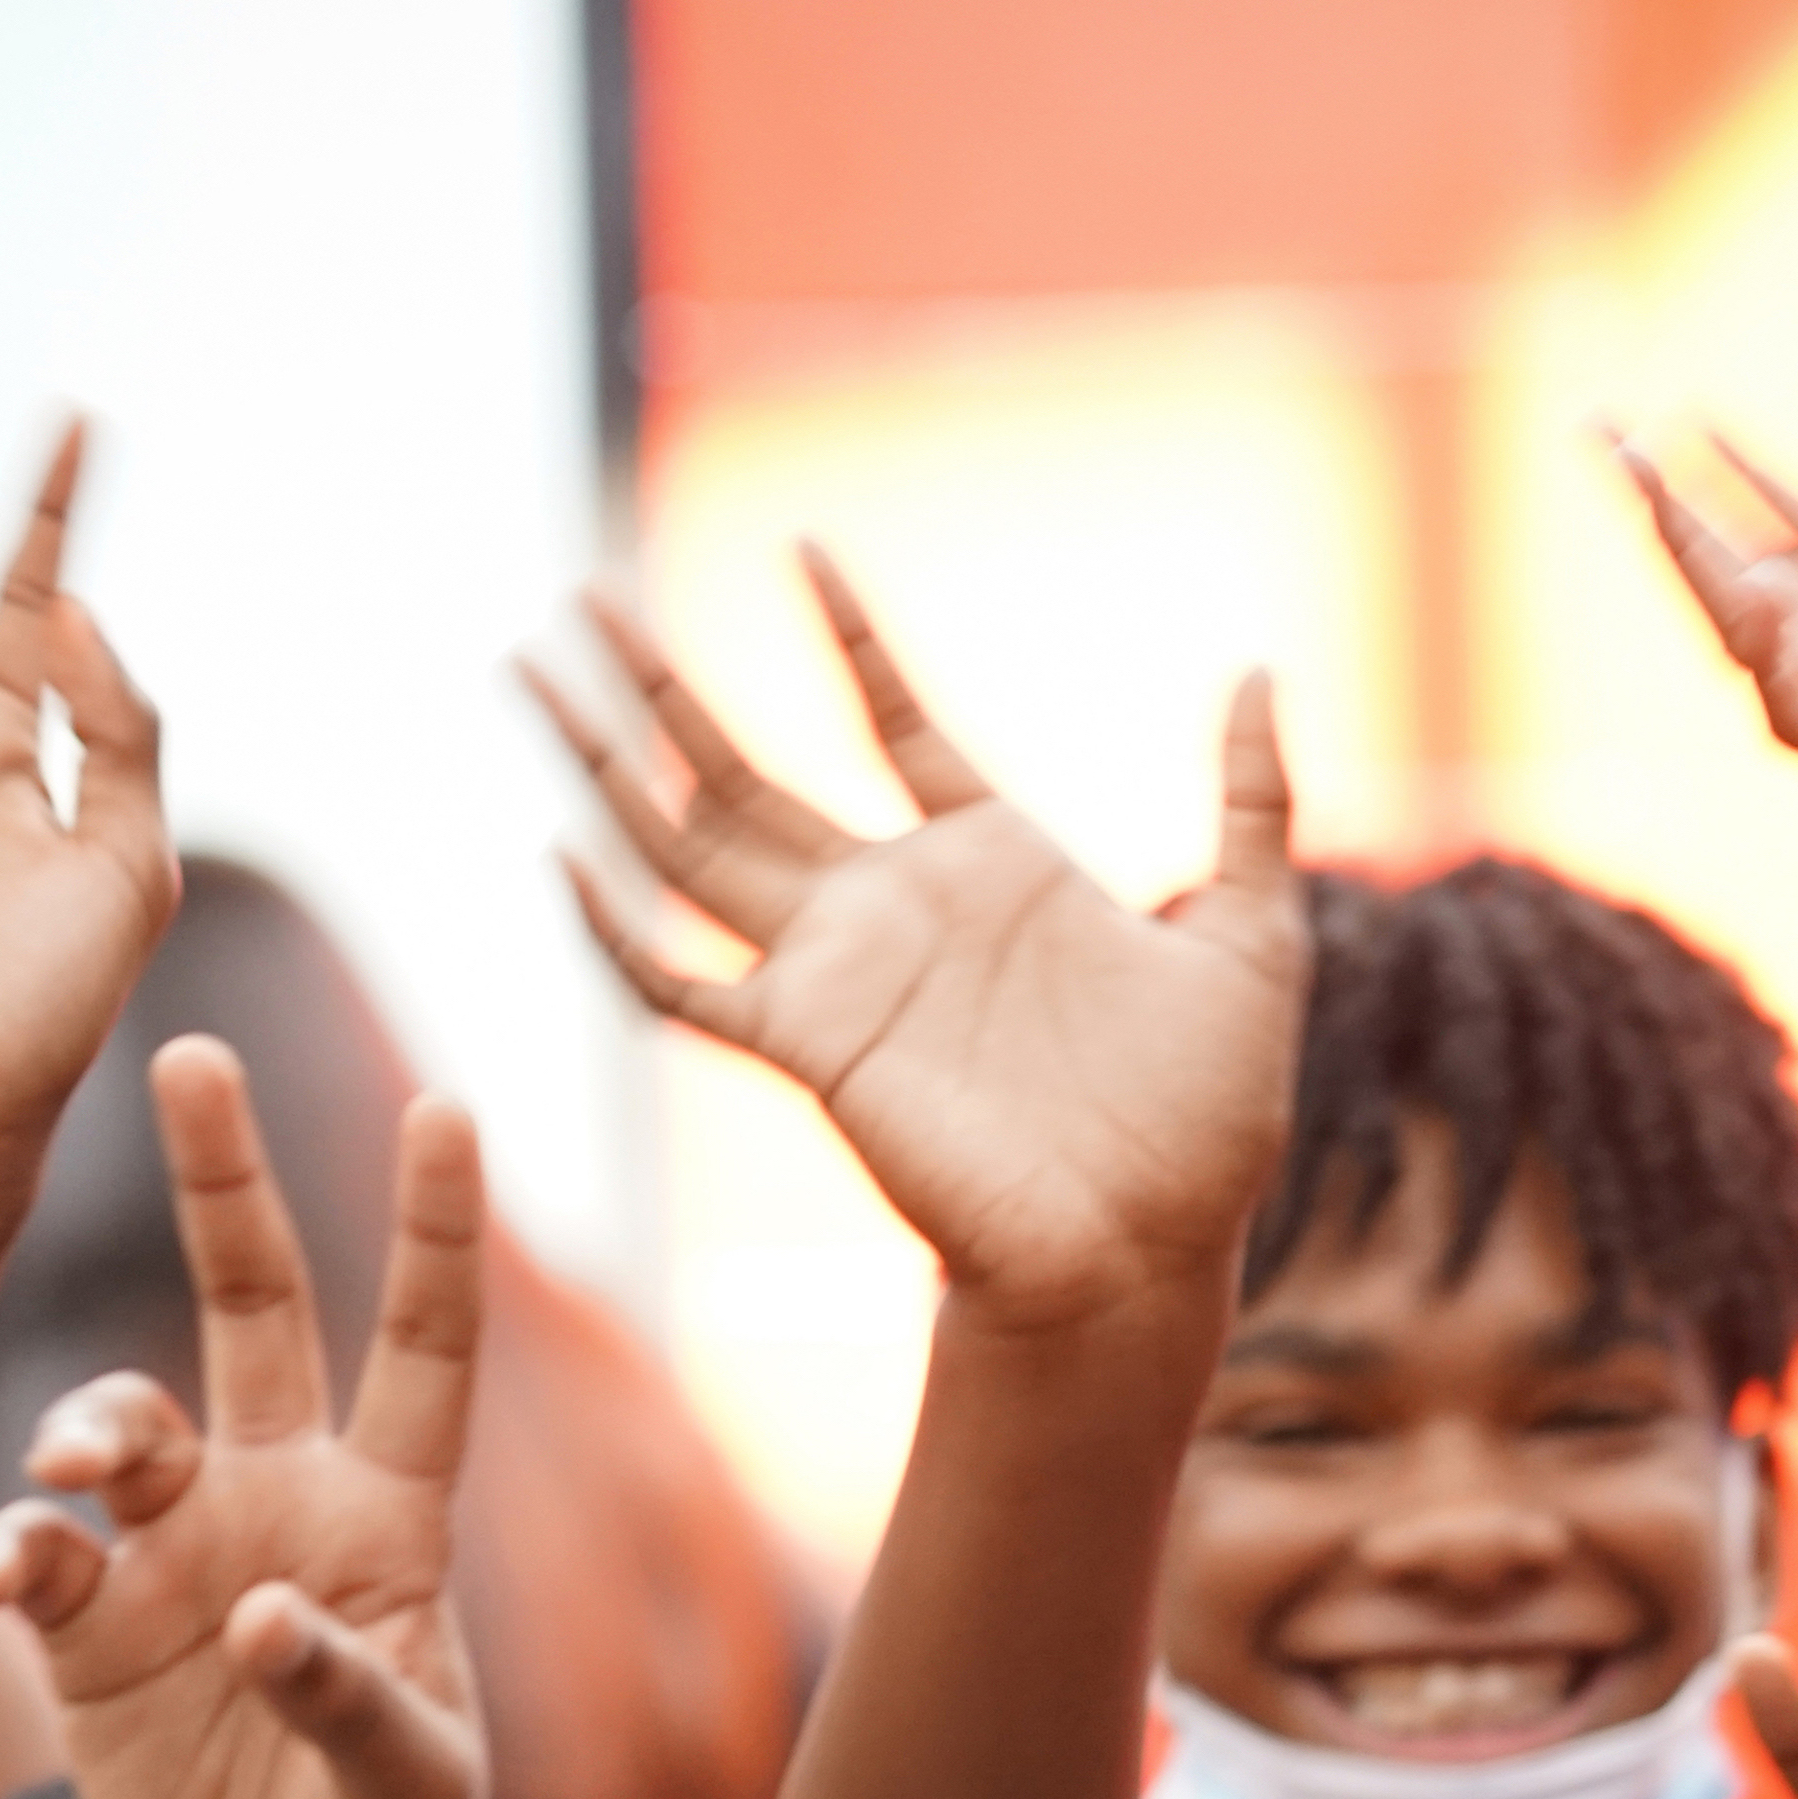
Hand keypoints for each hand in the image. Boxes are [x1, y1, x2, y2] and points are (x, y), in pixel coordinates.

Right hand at [0, 1039, 496, 1798]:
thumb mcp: (414, 1793)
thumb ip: (354, 1700)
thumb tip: (268, 1618)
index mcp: (392, 1518)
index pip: (426, 1350)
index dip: (434, 1233)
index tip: (447, 1105)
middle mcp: (279, 1502)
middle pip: (252, 1307)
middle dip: (223, 1184)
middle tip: (194, 1060)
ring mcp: (176, 1556)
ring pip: (123, 1422)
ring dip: (95, 1417)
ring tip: (85, 1460)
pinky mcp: (86, 1634)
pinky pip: (34, 1560)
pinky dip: (8, 1558)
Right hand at [539, 559, 1307, 1333]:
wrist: (1153, 1251)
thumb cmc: (1208, 1120)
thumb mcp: (1253, 933)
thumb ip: (1250, 799)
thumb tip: (1264, 670)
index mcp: (989, 864)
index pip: (892, 721)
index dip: (848, 639)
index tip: (801, 547)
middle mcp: (894, 908)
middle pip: (742, 772)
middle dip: (657, 684)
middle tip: (581, 597)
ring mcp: (839, 975)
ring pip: (686, 845)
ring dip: (606, 760)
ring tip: (533, 672)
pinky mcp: (807, 1050)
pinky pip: (679, 985)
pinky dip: (614, 928)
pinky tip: (563, 856)